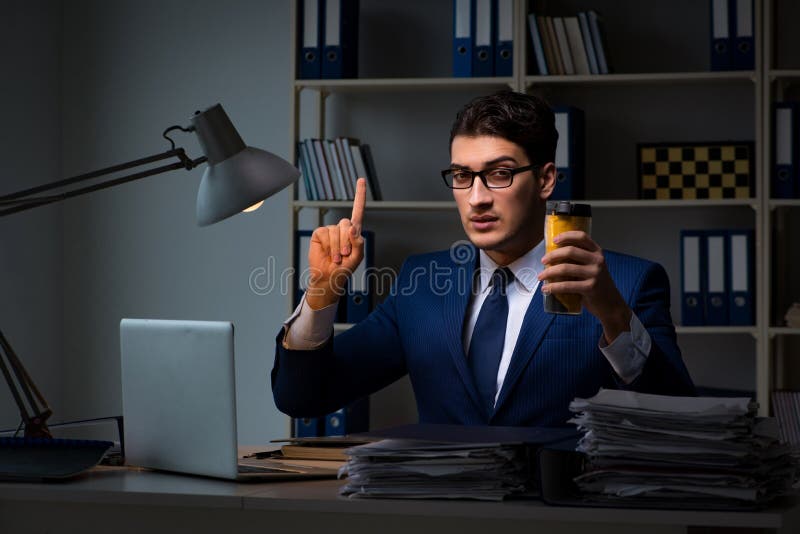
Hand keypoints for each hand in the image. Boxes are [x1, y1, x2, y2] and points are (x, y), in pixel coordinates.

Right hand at [305, 178, 366, 309]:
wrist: (329, 276)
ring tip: (337, 258)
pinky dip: (329, 246)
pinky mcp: (319, 234)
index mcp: (354, 231)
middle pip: (347, 223)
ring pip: (336, 231)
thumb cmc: (344, 268)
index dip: (359, 195)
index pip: (358, 210)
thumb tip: (352, 228)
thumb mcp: (357, 257)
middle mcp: (342, 228)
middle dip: (347, 241)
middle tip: (345, 255)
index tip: (361, 179)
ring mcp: (330, 230)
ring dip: (338, 247)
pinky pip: (325, 234)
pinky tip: (328, 253)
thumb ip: (359, 242)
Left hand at [538, 231, 631, 342]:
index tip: (554, 240)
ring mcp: (595, 274)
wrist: (610, 304)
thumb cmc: (596, 284)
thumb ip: (579, 260)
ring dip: (549, 272)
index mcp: (597, 252)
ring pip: (565, 268)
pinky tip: (546, 289)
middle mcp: (597, 260)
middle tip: (543, 261)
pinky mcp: (590, 287)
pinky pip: (567, 285)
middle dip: (553, 255)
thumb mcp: (592, 267)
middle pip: (570, 251)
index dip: (567, 236)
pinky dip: (553, 287)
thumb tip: (552, 256)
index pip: (582, 237)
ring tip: (540, 276)